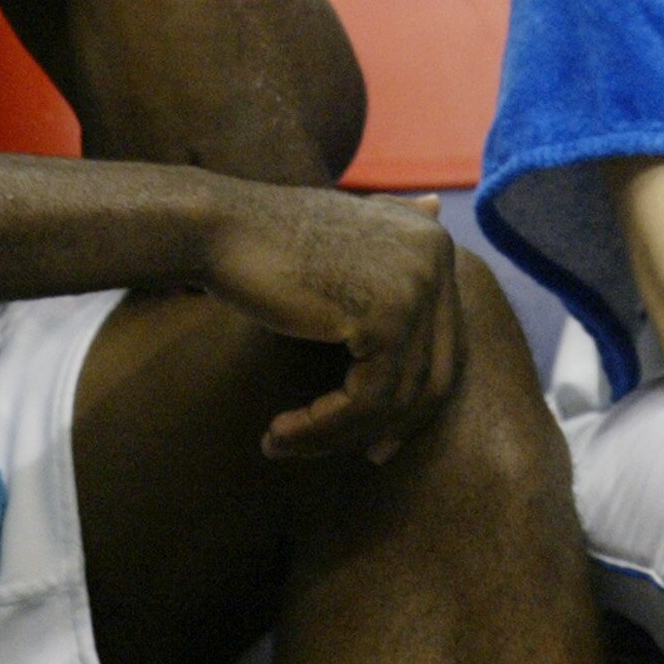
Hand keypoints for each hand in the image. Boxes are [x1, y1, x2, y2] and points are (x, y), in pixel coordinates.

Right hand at [204, 184, 466, 462]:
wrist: (218, 227)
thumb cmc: (268, 242)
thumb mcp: (345, 235)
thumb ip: (393, 232)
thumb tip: (437, 204)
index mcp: (432, 240)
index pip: (445, 345)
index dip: (416, 401)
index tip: (380, 439)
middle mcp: (436, 258)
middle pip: (435, 375)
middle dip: (396, 426)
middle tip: (366, 458)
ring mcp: (417, 286)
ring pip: (398, 398)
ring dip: (341, 434)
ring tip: (286, 442)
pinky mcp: (385, 316)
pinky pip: (367, 401)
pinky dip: (323, 429)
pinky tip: (280, 434)